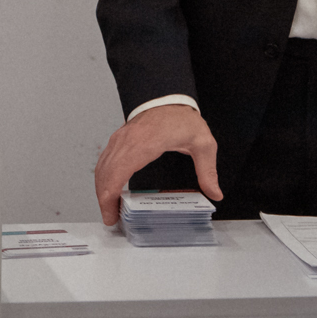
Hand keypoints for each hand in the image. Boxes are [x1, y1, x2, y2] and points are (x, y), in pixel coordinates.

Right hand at [93, 104, 223, 225]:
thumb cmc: (182, 118)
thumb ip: (207, 171)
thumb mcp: (202, 144)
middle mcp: (127, 141)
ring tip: (109, 209)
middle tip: (111, 219)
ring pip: (102, 168)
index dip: (110, 195)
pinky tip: (109, 190)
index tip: (113, 214)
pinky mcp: (118, 140)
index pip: (118, 172)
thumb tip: (214, 193)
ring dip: (101, 190)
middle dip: (104, 200)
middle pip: (105, 174)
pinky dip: (103, 178)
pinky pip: (105, 161)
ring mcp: (120, 139)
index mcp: (145, 143)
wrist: (169, 98)